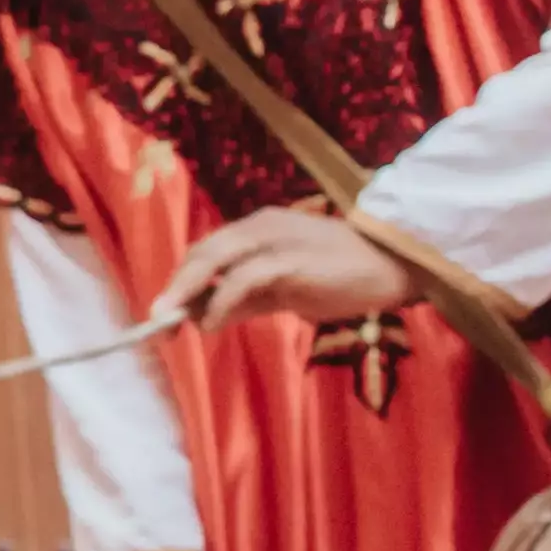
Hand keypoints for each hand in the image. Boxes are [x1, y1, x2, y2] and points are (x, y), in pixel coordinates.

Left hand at [158, 207, 418, 331]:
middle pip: (204, 251)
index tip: (164, 311)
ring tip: (173, 322)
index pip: (208, 250)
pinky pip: (245, 278)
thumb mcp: (286, 290)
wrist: (395, 266)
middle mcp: (261, 227)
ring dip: (188, 292)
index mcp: (259, 229)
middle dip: (176, 285)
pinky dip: (223, 301)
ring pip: (216, 258)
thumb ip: (247, 300)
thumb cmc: (342, 277)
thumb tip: (203, 317)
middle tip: (155, 319)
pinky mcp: (292, 259)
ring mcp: (276, 240)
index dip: (183, 280)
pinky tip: (213, 324)